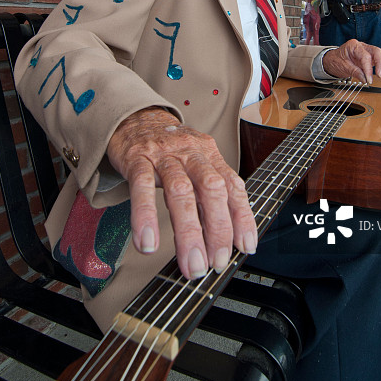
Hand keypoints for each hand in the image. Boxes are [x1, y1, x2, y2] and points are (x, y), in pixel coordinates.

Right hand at [107, 107, 257, 280]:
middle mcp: (191, 153)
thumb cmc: (169, 148)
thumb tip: (223, 235)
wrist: (135, 118)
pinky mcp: (137, 158)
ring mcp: (164, 155)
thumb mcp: (195, 161)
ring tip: (191, 263)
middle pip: (211, 189)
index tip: (245, 246)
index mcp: (210, 154)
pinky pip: (141, 188)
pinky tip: (148, 242)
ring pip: (180, 191)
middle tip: (217, 262)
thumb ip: (208, 192)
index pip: (232, 186)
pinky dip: (146, 216)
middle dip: (218, 230)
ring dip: (188, 232)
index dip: (242, 217)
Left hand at [322, 40, 380, 83]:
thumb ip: (355, 72)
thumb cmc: (336, 60)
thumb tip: (365, 78)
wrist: (332, 60)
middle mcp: (363, 46)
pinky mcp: (371, 57)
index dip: (369, 69)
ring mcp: (368, 51)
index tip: (369, 79)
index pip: (365, 56)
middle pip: (377, 52)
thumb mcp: (342, 66)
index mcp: (354, 46)